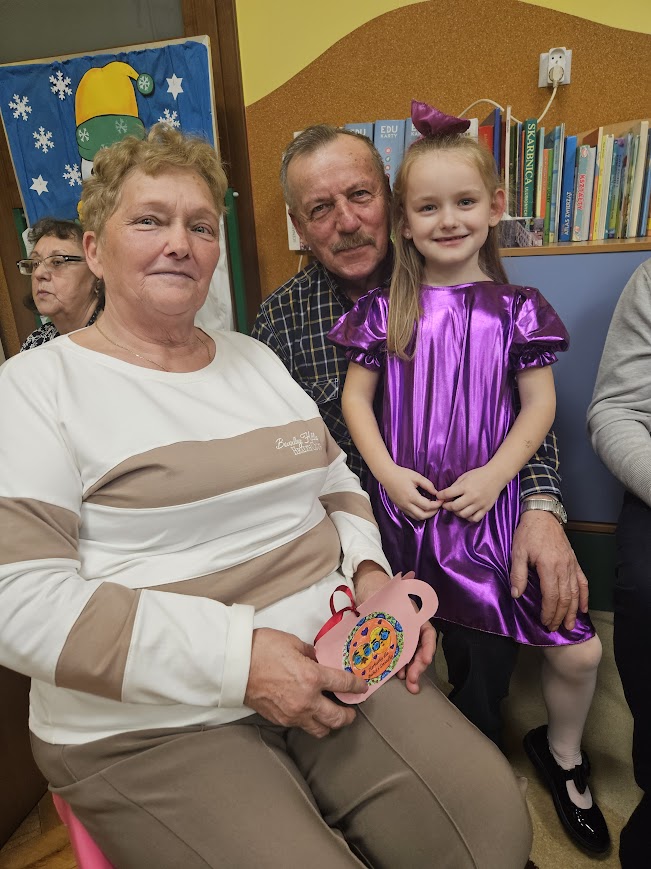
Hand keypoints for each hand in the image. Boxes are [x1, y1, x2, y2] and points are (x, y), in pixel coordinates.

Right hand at [244, 628, 366, 737]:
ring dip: (330, 723)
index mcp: (312, 678)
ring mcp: (293, 714)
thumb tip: (320, 660)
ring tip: (332, 715)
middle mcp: (306, 700)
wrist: (235, 665)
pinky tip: (310, 712)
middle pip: (338, 717)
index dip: (357, 685)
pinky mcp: (280, 720)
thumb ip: (311, 654)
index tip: (362, 686)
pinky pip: (302, 726)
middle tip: (351, 708)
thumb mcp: (293, 643)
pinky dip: (310, 722)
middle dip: (349, 714)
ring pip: (321, 729)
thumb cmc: (262, 649)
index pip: (344, 684)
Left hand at [353, 565, 435, 693]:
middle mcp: (413, 630)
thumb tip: (406, 581)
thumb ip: (400, 587)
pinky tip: (399, 677)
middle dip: (419, 666)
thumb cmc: (382, 592)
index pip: (428, 633)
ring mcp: (404, 639)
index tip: (425, 659)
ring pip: (413, 657)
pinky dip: (402, 669)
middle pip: (421, 650)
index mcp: (416, 617)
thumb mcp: (392, 590)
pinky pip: (400, 659)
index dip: (429, 647)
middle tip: (413, 679)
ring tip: (409, 683)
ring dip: (413, 672)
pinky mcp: (393, 646)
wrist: (370, 594)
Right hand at [381, 464, 440, 520]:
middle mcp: (406, 504)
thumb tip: (436, 492)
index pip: (427, 506)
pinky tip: (422, 508)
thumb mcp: (417, 476)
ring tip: (431, 508)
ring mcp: (402, 507)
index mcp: (411, 496)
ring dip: (426, 515)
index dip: (436, 505)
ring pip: (417, 517)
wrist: (387, 475)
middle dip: (433, 513)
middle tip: (438, 506)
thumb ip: (428, 484)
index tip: (441, 500)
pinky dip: (419, 514)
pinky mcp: (400, 507)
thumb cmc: (402, 474)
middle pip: (423, 515)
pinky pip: (411, 515)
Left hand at [438, 465, 504, 521]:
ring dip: (457, 512)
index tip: (439, 496)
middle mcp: (472, 496)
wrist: (496, 476)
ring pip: (463, 515)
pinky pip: (474, 519)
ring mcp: (479, 504)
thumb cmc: (479, 474)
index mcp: (466, 487)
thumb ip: (455, 486)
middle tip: (445, 504)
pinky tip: (467, 512)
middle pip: (454, 507)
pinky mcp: (486, 509)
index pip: (448, 494)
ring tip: (456, 508)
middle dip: (447, 506)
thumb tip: (445, 495)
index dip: (440, 495)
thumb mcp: (464, 476)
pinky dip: (468, 517)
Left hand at [510, 509, 588, 631]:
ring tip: (569, 625)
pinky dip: (584, 597)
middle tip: (554, 628)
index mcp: (549, 566)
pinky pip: (583, 582)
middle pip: (565, 598)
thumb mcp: (517, 552)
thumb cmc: (528, 533)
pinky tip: (583, 609)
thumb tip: (517, 595)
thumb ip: (518, 574)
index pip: (551, 596)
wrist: (542, 515)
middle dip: (559, 615)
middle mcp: (564, 567)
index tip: (544, 622)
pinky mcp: (574, 562)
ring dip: (572, 611)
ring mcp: (571, 565)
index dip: (548, 612)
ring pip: (576, 592)